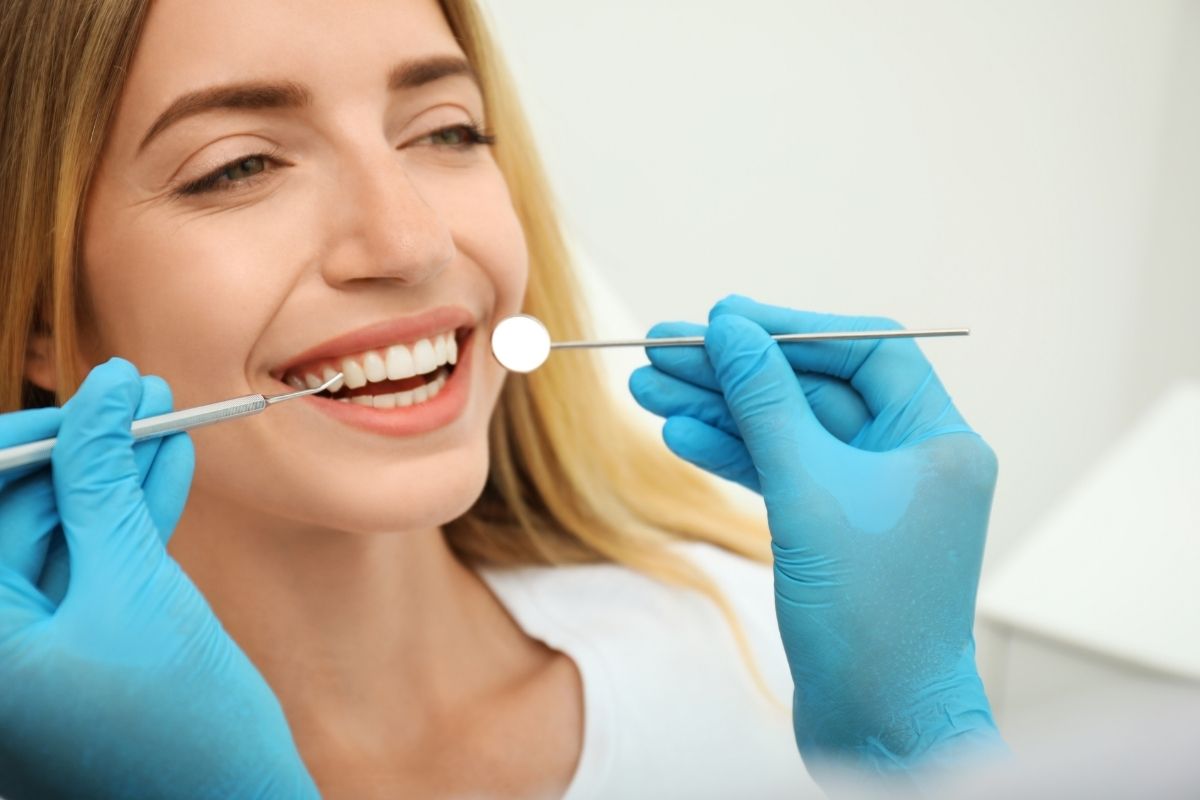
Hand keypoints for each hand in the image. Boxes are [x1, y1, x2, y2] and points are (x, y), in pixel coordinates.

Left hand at [0, 359, 317, 799]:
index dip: (31, 442)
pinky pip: (95, 572)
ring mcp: (36, 655)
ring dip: (116, 477)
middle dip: (82, 452)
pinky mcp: (83, 655)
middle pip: (18, 517)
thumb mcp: (134, 586)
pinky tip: (170, 469)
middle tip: (142, 396)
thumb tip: (104, 388)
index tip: (92, 398)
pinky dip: (132, 521)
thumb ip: (102, 482)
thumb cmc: (179, 726)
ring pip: (65, 538)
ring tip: (167, 417)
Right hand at [630, 295, 1004, 780]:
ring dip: (719, 410)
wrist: (877, 723)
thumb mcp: (807, 492)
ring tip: (648, 389)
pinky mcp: (835, 531)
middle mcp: (911, 460)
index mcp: (937, 439)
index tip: (722, 317)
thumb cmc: (869, 618)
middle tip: (662, 350)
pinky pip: (781, 474)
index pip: (863, 350)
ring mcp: (871, 497)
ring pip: (787, 432)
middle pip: (812, 389)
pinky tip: (680, 436)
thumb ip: (766, 402)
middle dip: (735, 371)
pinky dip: (733, 455)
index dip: (789, 328)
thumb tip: (729, 330)